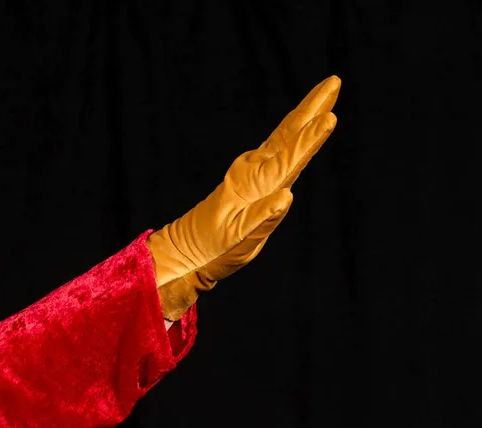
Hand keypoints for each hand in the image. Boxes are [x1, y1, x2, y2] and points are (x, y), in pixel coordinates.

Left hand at [149, 77, 340, 319]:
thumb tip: (286, 197)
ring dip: (306, 112)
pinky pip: (278, 145)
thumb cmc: (214, 249)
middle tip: (334, 82)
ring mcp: (252, 169)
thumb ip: (262, 218)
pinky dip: (294, 129)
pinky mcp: (253, 173)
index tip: (329, 118)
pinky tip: (303, 121)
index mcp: (252, 186)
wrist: (189, 249)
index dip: (309, 140)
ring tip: (328, 90)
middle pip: (288, 134)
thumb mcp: (236, 240)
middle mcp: (253, 171)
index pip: (286, 160)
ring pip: (284, 135)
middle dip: (312, 109)